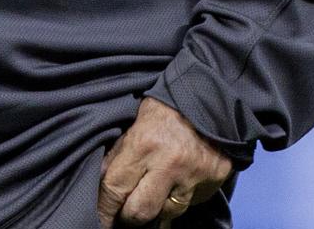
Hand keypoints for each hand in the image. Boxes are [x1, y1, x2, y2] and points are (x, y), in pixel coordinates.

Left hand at [98, 97, 231, 225]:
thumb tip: (102, 183)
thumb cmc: (167, 107)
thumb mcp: (135, 123)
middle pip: (140, 212)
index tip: (102, 218)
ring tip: (153, 194)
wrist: (211, 97)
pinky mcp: (212, 182)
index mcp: (144, 145)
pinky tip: (176, 186)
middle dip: (129, 217)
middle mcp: (169, 165)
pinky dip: (179, 199)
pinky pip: (190, 204)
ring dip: (157, 208)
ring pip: (167, 213)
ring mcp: (193, 177)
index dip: (104, 209)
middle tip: (124, 214)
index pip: (115, 189)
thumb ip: (119, 154)